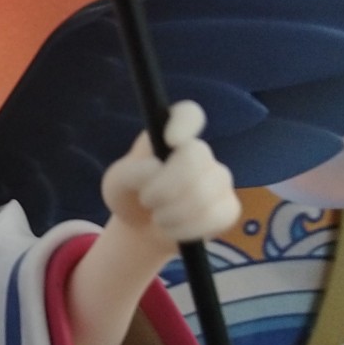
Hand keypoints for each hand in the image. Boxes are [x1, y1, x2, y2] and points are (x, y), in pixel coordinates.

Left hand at [102, 101, 238, 250]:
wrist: (142, 230)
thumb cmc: (130, 197)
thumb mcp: (115, 185)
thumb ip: (129, 173)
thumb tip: (156, 168)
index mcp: (169, 136)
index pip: (189, 114)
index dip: (184, 123)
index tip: (170, 141)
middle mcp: (198, 152)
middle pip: (197, 157)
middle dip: (166, 186)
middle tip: (147, 200)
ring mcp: (217, 179)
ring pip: (206, 192)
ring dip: (172, 212)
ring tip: (158, 217)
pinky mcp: (227, 207)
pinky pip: (216, 217)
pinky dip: (187, 229)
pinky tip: (174, 229)